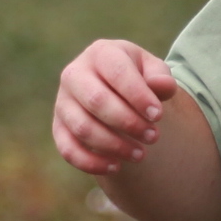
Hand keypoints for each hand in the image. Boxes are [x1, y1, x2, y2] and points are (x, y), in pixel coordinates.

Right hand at [52, 38, 178, 178]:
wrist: (115, 90)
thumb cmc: (137, 78)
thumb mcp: (153, 72)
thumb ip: (161, 78)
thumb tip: (163, 86)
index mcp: (101, 53)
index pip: (117, 72)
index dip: (138, 95)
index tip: (158, 115)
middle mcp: (75, 74)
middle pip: (97, 100)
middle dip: (128, 122)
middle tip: (153, 137)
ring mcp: (63, 101)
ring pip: (82, 127)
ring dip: (113, 145)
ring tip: (141, 155)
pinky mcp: (58, 126)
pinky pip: (68, 148)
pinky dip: (91, 162)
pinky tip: (116, 167)